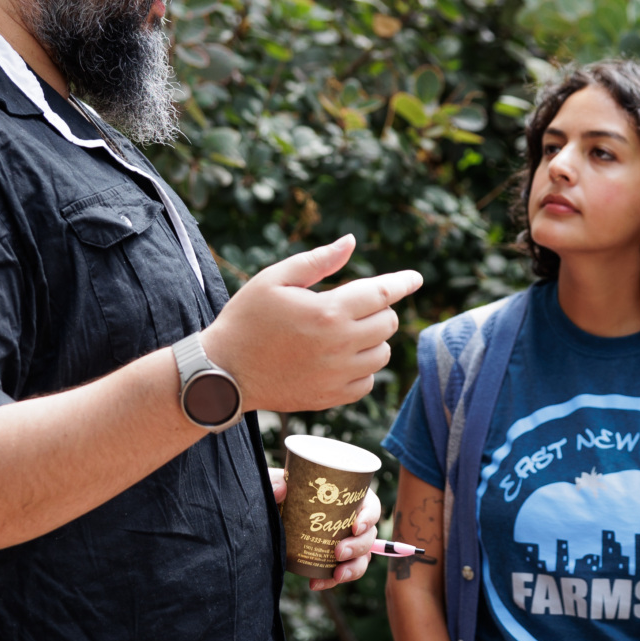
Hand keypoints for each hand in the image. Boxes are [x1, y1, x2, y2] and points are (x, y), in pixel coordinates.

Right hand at [200, 236, 421, 413]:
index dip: (402, 282)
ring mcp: (338, 375)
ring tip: (342, 332)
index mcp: (328, 312)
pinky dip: (362, 368)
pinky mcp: (332, 397)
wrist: (223, 373)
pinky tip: (340, 358)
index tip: (415, 278)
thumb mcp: (275, 279)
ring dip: (371, 339)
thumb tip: (351, 242)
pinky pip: (367, 382)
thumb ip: (318, 261)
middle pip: (388, 323)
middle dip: (376, 309)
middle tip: (349, 306)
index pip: (382, 293)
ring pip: (382, 354)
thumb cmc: (246, 320)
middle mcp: (340, 345)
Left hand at [267, 471, 381, 591]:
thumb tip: (281, 489)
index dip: (369, 517)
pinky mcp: (332, 560)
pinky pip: (340, 573)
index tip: (356, 527)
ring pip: (362, 557)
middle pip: (368, 535)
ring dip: (353, 568)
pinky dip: (330, 581)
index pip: (370, 506)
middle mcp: (351, 521)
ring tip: (337, 574)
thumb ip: (274, 481)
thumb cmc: (282, 493)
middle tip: (339, 553)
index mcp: (348, 498)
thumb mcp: (276, 484)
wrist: (269, 517)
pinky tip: (315, 584)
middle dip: (359, 547)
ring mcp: (344, 542)